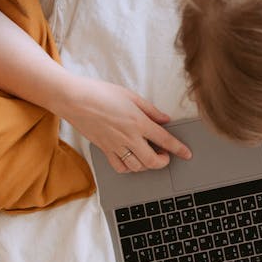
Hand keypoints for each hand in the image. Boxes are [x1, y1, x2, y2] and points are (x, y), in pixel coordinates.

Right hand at [55, 75, 191, 172]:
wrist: (73, 99)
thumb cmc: (100, 93)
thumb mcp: (131, 96)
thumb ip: (150, 110)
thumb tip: (165, 119)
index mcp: (138, 122)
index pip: (165, 139)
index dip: (179, 149)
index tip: (187, 154)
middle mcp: (128, 137)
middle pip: (152, 160)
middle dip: (163, 162)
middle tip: (165, 156)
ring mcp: (115, 146)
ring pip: (137, 167)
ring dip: (147, 165)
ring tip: (150, 156)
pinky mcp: (104, 150)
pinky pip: (119, 167)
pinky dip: (129, 167)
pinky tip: (132, 159)